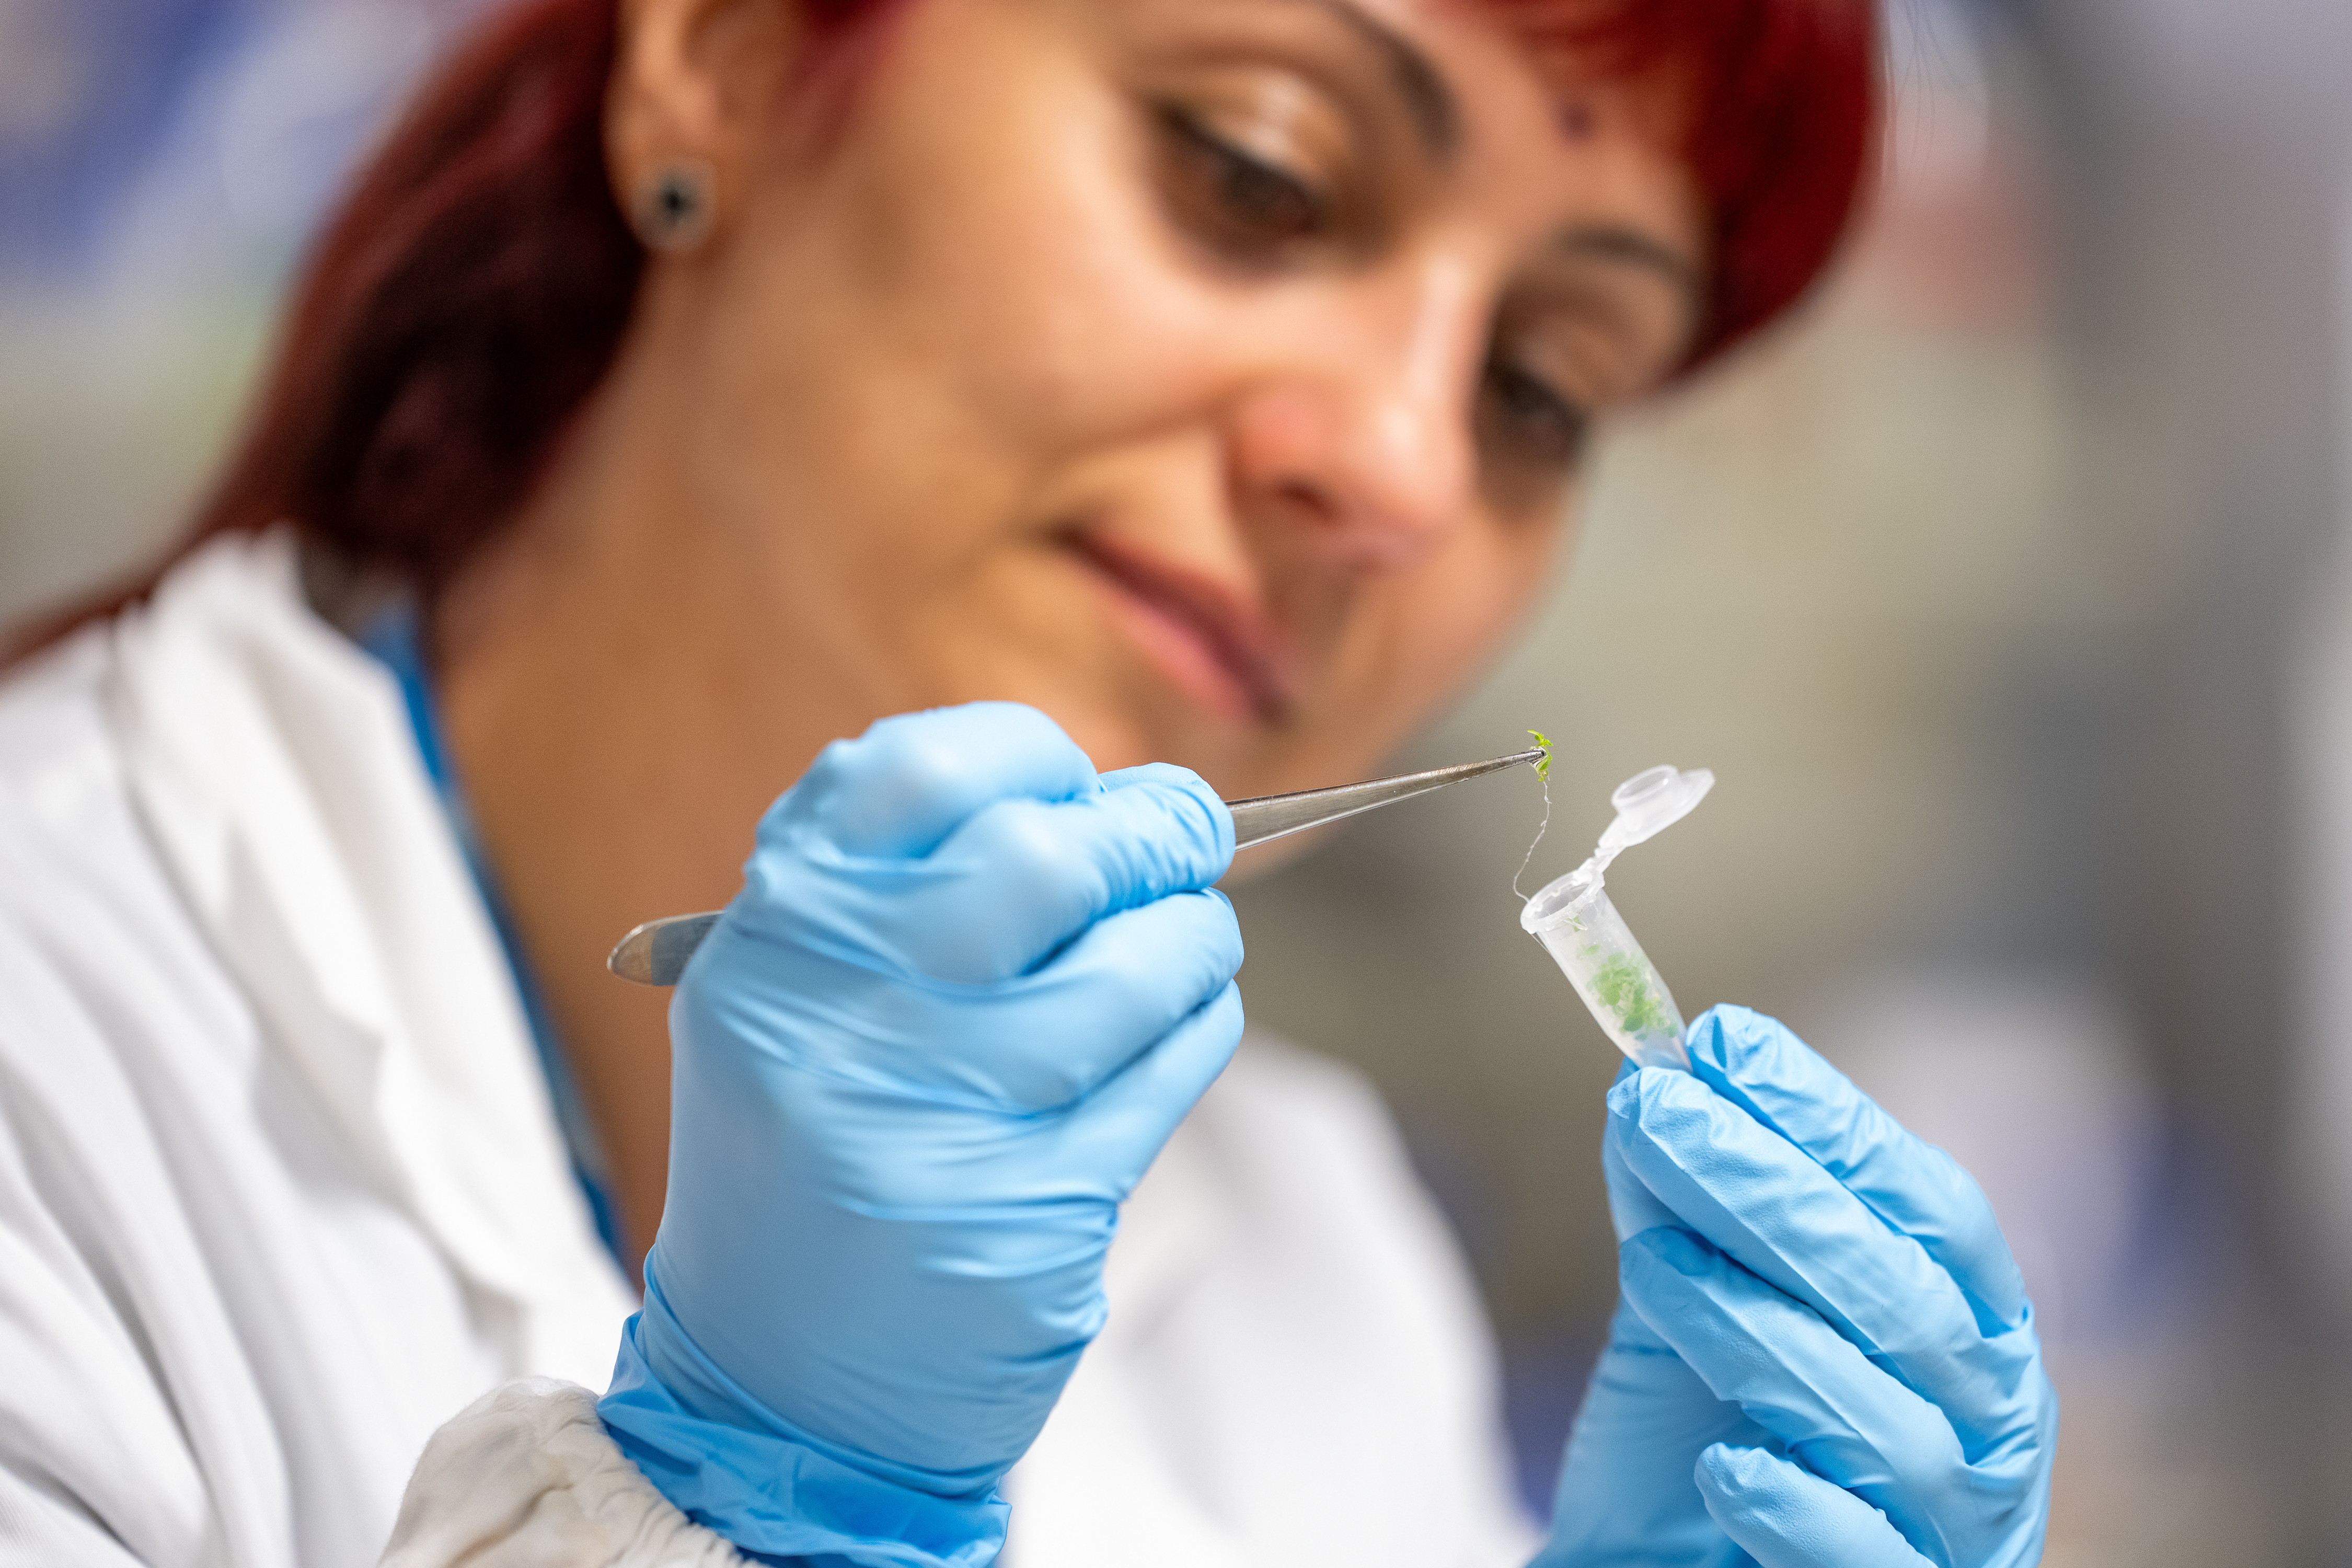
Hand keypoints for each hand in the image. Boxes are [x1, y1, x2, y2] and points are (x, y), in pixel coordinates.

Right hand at [598, 703, 1243, 1565]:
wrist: (773, 1387)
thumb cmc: (816, 1157)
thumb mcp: (802, 1004)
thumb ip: (916, 892)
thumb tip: (1121, 801)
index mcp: (770, 948)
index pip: (911, 775)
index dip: (1023, 758)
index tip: (1072, 781)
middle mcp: (835, 1027)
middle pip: (1044, 860)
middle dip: (1149, 832)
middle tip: (1185, 837)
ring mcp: (931, 1128)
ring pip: (1131, 968)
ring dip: (1192, 937)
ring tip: (1189, 942)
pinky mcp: (1025, 1220)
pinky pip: (1165, 1074)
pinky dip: (1200, 1028)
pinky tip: (1187, 1023)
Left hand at [1538, 1006, 2054, 1567]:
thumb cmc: (1702, 1441)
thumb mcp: (1685, 1309)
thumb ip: (1679, 1209)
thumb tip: (1651, 1086)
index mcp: (1971, 1328)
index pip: (1933, 1207)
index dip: (1835, 1121)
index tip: (1724, 1045)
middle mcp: (1993, 1427)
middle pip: (1905, 1296)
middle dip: (1770, 1191)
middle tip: (1654, 1111)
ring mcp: (1957, 1531)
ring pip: (1887, 1423)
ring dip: (1759, 1329)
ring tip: (1647, 1262)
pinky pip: (1867, 1558)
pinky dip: (1794, 1501)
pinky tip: (1721, 1462)